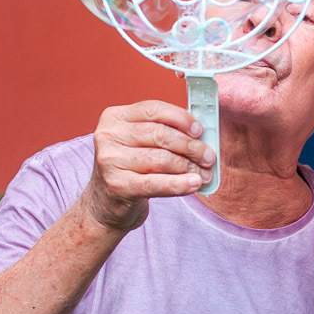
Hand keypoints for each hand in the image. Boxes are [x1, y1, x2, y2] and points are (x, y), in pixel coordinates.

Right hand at [79, 101, 215, 233]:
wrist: (105, 203)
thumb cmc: (129, 168)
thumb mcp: (138, 143)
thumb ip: (163, 132)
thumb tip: (201, 135)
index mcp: (115, 117)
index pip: (154, 110)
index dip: (181, 119)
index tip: (200, 131)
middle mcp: (109, 135)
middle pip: (161, 135)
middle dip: (191, 146)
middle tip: (209, 156)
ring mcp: (110, 160)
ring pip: (162, 159)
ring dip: (189, 167)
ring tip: (204, 174)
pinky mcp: (117, 185)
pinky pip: (156, 183)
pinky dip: (179, 184)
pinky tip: (194, 184)